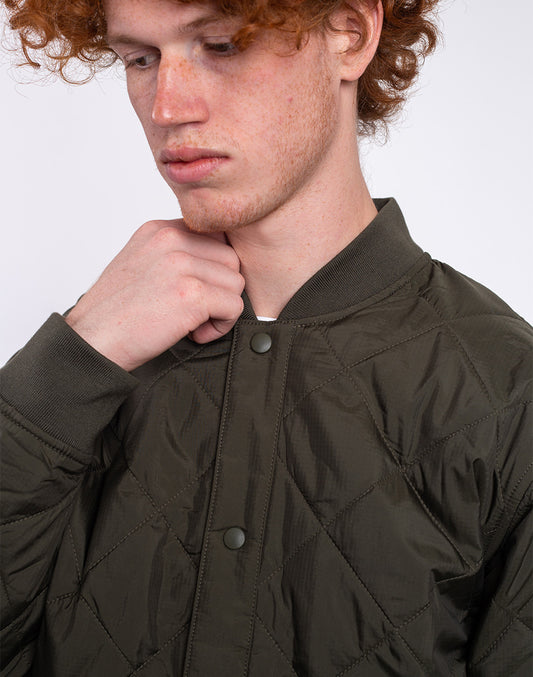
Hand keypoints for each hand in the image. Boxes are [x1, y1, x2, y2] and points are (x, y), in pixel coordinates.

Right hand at [65, 219, 244, 370]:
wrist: (92, 341)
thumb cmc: (115, 313)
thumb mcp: (141, 265)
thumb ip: (174, 255)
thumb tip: (215, 262)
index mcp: (159, 230)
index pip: (216, 237)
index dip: (214, 270)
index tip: (197, 291)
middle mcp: (171, 239)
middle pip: (231, 259)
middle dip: (221, 290)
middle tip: (195, 312)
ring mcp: (182, 265)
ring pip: (236, 283)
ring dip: (221, 309)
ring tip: (192, 323)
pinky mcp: (192, 293)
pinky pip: (234, 307)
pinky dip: (221, 326)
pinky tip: (195, 333)